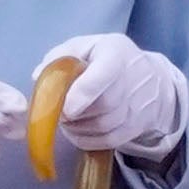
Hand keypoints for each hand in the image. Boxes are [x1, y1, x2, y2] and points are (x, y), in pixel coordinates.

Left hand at [33, 31, 188, 163]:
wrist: (150, 80)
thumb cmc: (106, 60)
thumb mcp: (84, 47)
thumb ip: (59, 57)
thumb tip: (38, 76)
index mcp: (116, 53)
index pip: (106, 72)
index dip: (84, 92)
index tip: (67, 108)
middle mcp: (133, 78)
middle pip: (105, 104)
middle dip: (76, 113)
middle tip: (59, 111)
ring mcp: (138, 106)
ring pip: (104, 126)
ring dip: (78, 127)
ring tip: (68, 118)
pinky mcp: (136, 127)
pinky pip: (107, 141)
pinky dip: (86, 139)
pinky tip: (78, 130)